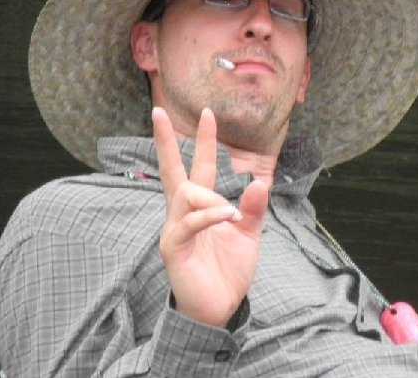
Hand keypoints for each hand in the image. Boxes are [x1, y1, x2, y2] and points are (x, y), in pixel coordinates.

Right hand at [153, 106, 268, 327]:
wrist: (219, 308)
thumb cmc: (227, 269)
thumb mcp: (247, 234)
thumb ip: (252, 209)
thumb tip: (259, 181)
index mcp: (200, 205)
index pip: (198, 166)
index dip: (203, 141)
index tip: (208, 113)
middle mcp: (182, 211)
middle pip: (171, 169)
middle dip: (165, 140)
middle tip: (158, 110)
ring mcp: (175, 228)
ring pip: (184, 194)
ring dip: (211, 197)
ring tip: (231, 213)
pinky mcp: (173, 247)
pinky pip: (188, 223)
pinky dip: (208, 215)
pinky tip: (226, 216)